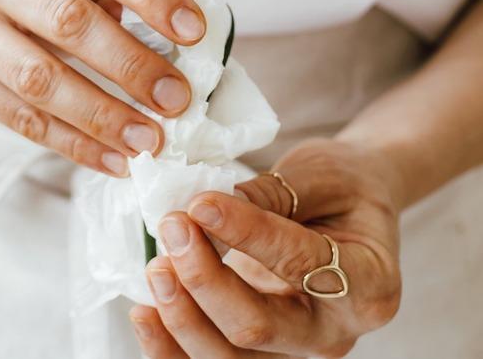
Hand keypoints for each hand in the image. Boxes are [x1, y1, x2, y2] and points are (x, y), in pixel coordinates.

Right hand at [0, 0, 205, 176]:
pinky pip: (22, 118)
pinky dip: (75, 143)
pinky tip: (113, 157)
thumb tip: (176, 31)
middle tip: (178, 98)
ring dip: (105, 115)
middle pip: (69, 21)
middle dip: (132, 65)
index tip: (193, 29)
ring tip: (151, 138)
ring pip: (42, 79)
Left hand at [131, 138, 402, 357]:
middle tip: (173, 226)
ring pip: (232, 358)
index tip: (201, 203)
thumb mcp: (321, 175)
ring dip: (184, 317)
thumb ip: (273, 194)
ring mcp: (298, 351)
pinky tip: (145, 315)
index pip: (301, 264)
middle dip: (206, 280)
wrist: (353, 210)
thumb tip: (212, 208)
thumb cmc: (343, 188)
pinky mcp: (265, 353)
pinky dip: (174, 347)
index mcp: (369, 284)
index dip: (248, 234)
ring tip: (156, 268)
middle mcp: (335, 332)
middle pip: (260, 326)